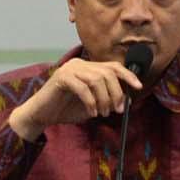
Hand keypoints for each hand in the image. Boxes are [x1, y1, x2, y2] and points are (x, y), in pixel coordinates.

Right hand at [7, 57, 142, 139]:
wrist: (41, 115)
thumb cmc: (66, 109)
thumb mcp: (93, 105)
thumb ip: (107, 100)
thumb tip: (126, 100)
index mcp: (88, 67)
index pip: (113, 66)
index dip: (127, 75)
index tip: (138, 87)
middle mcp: (80, 64)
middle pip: (108, 73)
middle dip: (116, 93)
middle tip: (117, 110)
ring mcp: (70, 69)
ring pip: (97, 79)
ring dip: (104, 99)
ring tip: (103, 113)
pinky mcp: (61, 78)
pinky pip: (82, 88)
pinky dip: (90, 102)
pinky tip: (92, 113)